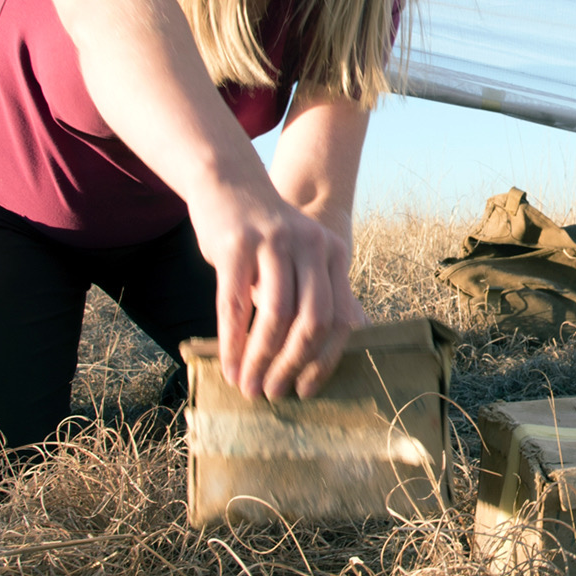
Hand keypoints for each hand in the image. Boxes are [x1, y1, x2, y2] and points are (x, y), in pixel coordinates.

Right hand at [188, 180, 366, 398]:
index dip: (325, 359)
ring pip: (276, 316)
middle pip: (312, 320)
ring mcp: (273, 242)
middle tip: (275, 393)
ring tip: (249, 386)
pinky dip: (233, 343)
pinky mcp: (237, 245)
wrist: (228, 183)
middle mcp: (310, 245)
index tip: (307, 389)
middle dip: (293, 365)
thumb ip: (323, 291)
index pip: (341, 317)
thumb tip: (346, 339)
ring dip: (261, 360)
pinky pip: (235, 305)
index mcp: (333, 252)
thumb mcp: (304, 255)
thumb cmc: (267, 233)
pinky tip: (229, 366)